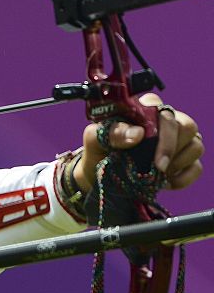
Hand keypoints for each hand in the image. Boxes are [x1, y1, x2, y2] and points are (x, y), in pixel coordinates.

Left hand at [73, 94, 203, 193]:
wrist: (98, 176)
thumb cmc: (98, 150)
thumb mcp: (95, 139)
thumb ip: (111, 132)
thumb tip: (138, 134)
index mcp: (146, 110)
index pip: (166, 113)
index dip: (164, 134)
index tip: (152, 155)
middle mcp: (166, 122)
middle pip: (188, 126)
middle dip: (171, 149)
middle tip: (155, 166)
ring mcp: (178, 141)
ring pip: (196, 146)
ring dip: (177, 163)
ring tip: (154, 173)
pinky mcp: (184, 162)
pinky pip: (197, 168)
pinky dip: (181, 179)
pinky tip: (163, 182)